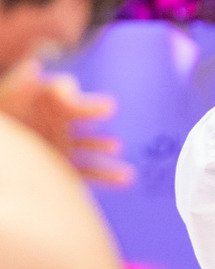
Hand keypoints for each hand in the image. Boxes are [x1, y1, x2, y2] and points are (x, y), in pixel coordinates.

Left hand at [0, 60, 133, 185]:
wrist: (6, 155)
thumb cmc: (3, 124)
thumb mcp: (4, 102)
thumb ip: (18, 86)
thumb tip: (34, 67)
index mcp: (44, 103)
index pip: (61, 91)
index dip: (69, 92)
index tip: (73, 98)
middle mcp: (58, 122)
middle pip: (80, 115)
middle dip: (94, 111)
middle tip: (110, 107)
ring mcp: (64, 146)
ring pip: (89, 145)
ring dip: (103, 144)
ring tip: (116, 146)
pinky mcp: (67, 169)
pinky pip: (89, 172)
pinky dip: (108, 176)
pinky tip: (126, 179)